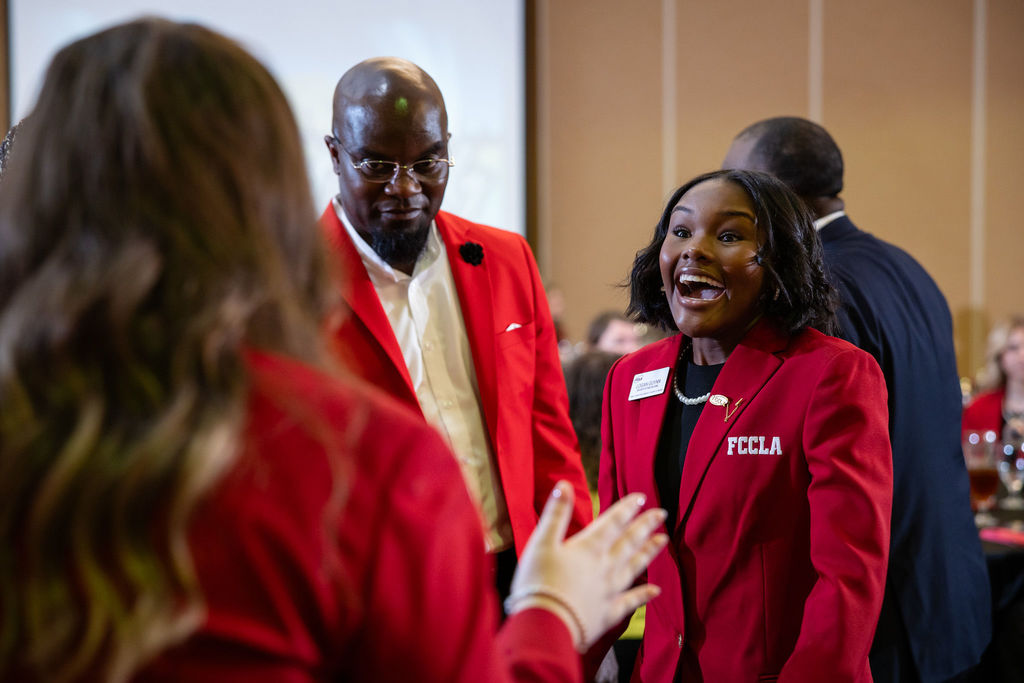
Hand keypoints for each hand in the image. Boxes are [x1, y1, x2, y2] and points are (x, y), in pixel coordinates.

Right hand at [505, 481, 667, 650]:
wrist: (546, 625)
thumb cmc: (539, 583)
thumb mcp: (541, 542)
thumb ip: (556, 513)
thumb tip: (564, 485)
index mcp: (588, 547)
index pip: (613, 522)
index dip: (628, 508)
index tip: (642, 497)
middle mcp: (605, 566)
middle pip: (629, 541)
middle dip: (646, 525)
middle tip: (662, 513)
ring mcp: (610, 590)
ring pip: (635, 566)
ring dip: (650, 552)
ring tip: (663, 540)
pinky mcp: (609, 613)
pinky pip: (631, 601)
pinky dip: (644, 595)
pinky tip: (655, 590)